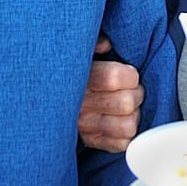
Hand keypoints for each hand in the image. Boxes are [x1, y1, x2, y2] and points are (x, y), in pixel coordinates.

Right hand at [78, 35, 143, 152]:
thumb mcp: (81, 51)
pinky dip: (126, 133)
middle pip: (126, 103)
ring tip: (126, 106)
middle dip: (136, 93)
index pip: (115, 78)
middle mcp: (80, 105)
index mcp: (79, 78)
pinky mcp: (92, 141)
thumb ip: (93, 42)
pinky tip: (120, 120)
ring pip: (128, 126)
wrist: (50, 96)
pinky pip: (123, 144)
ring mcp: (86, 126)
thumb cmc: (76, 69)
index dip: (130, 75)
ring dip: (133, 115)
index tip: (128, 73)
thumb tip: (107, 45)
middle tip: (130, 89)